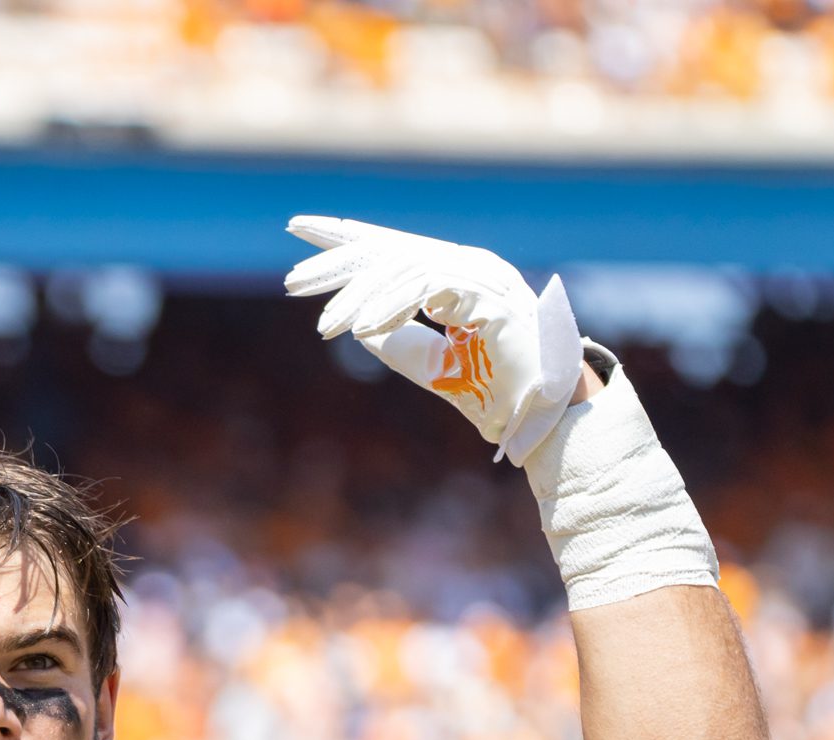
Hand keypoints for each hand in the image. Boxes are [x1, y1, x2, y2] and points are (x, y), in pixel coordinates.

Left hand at [285, 217, 583, 467]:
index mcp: (452, 278)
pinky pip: (428, 288)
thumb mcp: (432, 365)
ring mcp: (480, 276)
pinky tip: (361, 330)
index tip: (298, 230)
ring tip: (325, 329)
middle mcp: (465, 267)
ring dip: (358, 300)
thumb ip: (398, 342)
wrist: (542, 415)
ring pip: (403, 269)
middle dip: (337, 261)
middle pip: (390, 252)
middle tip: (291, 281)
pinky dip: (391, 308)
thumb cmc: (494, 390)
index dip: (344, 238)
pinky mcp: (488, 295)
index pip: (390, 249)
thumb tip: (358, 327)